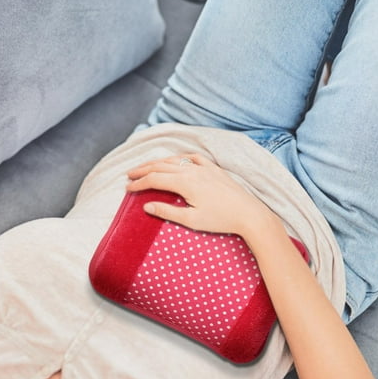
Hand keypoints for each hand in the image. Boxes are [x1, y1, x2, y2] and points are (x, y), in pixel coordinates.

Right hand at [126, 153, 272, 238]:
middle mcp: (192, 170)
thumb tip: (146, 206)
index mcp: (185, 182)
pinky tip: (178, 160)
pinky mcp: (214, 169)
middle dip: (143, 170)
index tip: (127, 188)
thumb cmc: (221, 220)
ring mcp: (204, 168)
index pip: (155, 179)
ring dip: (158, 163)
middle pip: (161, 166)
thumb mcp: (191, 220)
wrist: (249, 214)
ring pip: (175, 160)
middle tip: (129, 175)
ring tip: (146, 167)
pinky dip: (181, 158)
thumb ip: (167, 212)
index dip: (139, 183)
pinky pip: (193, 158)